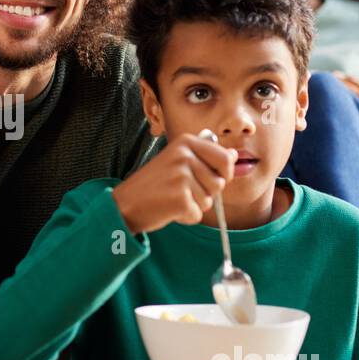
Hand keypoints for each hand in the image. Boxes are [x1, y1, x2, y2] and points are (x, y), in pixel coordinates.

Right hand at [112, 133, 235, 234]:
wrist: (124, 203)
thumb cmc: (153, 184)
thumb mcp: (177, 161)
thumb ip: (206, 157)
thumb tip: (234, 155)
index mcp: (185, 142)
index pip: (225, 158)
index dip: (223, 174)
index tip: (207, 177)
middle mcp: (184, 156)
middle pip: (219, 182)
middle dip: (205, 192)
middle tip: (180, 189)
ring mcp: (181, 177)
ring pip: (209, 200)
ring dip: (194, 205)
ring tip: (172, 198)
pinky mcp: (180, 199)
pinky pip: (198, 214)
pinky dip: (186, 217)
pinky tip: (169, 209)